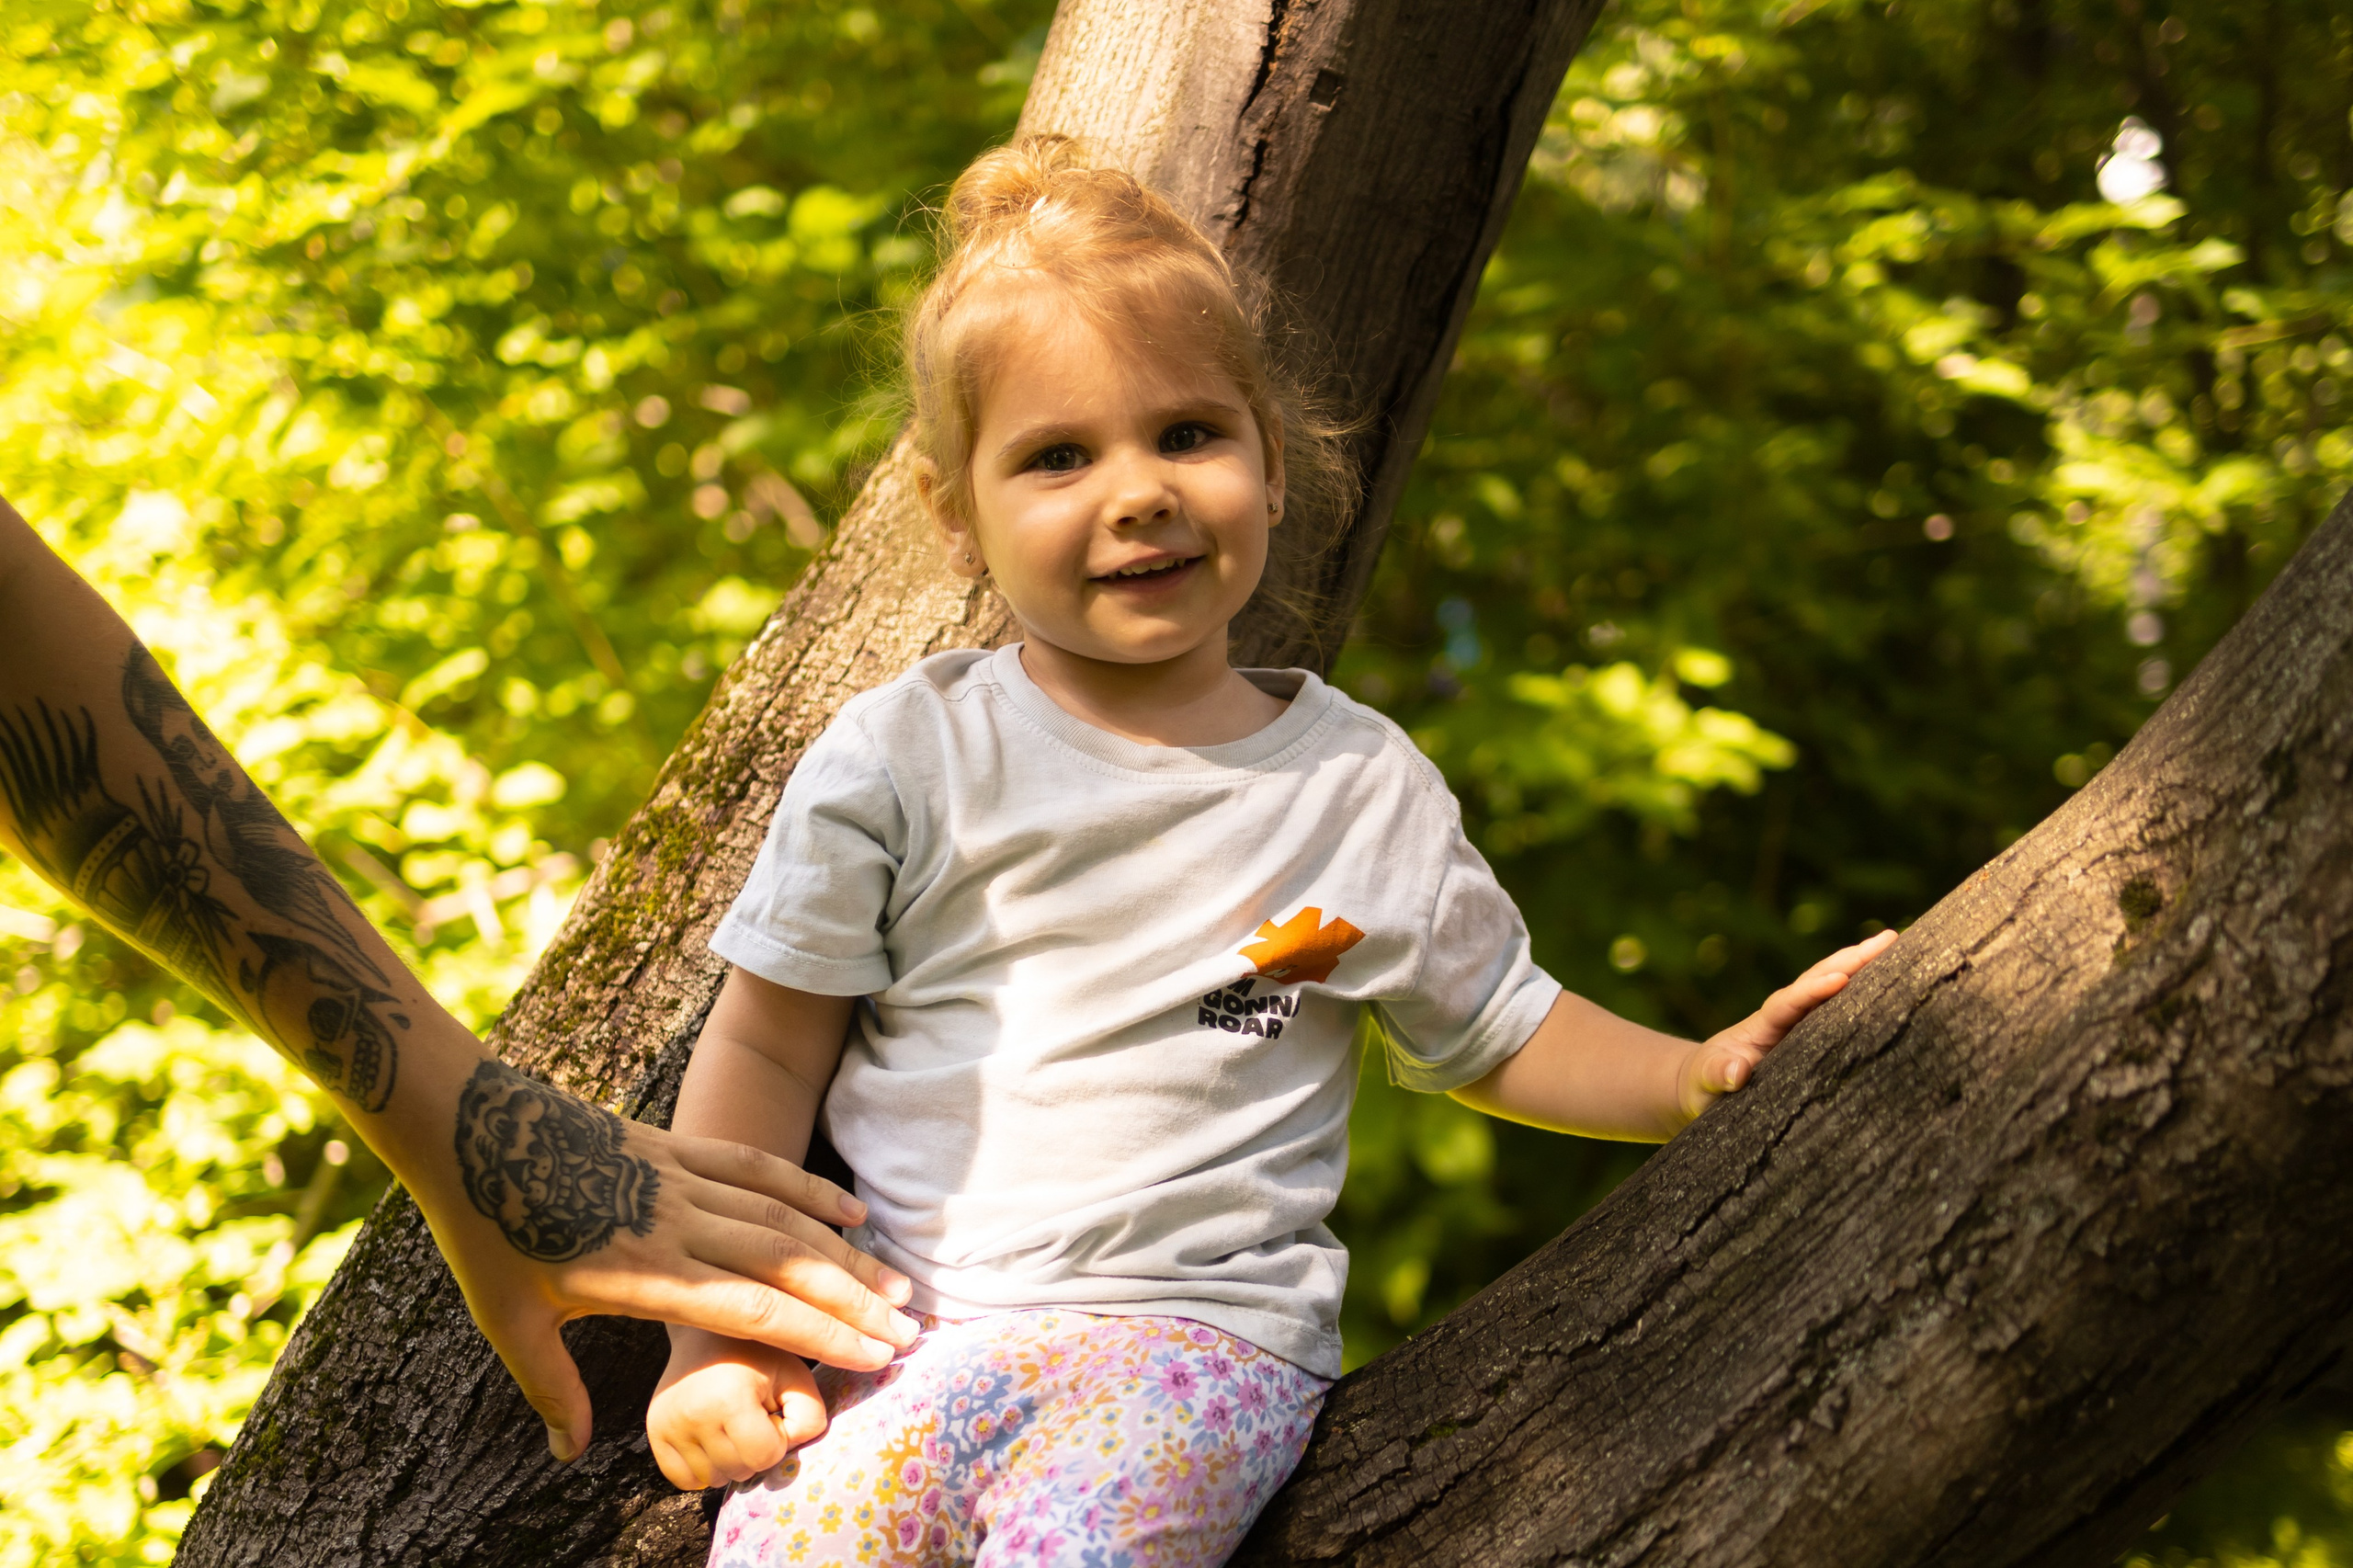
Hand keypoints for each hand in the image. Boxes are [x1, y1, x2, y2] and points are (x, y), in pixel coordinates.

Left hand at [420, 1063, 917, 1463]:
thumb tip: (569, 1455)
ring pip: (781, 1215)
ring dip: (843, 1251)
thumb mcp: (508, 1322)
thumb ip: (552, 1387)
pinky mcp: (676, 1146)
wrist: (470, 1128)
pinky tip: (849, 1211)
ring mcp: (681, 1178)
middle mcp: (676, 1222)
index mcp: (644, 1271)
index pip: (752, 1307)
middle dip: (853, 1301)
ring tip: (895, 1285)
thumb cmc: (486, 1231)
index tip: (870, 1357)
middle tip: (908, 1332)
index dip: (817, 1332)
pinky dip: (808, 1188)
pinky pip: (758, 1166)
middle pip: (786, 1262)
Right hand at [649, 1327, 829, 1489]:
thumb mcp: (796, 1376)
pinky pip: (684, 1480)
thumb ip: (810, 1417)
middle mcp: (692, 1416)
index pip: (765, 1456)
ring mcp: (667, 1427)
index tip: (772, 1411)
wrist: (707, 1334)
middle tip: (751, 1416)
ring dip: (730, 1461)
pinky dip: (704, 1468)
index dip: (778, 1438)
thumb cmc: (759, 1356)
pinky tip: (712, 1438)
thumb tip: (790, 1454)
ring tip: (731, 1424)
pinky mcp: (653, 1433)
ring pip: (712, 1480)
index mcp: (729, 1398)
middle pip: (739, 1471)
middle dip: (755, 1450)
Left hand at [1678, 929, 1896, 1121]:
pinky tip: (1891, 987)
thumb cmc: (1705, 1082)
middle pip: (1819, 981)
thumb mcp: (1706, 1079)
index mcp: (1763, 1024)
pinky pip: (1840, 1013)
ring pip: (1833, 990)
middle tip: (1888, 938)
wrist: (1703, 1087)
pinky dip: (1863, 997)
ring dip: (1861, 968)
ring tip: (1894, 945)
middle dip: (1851, 960)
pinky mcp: (1812, 1040)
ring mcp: (1800, 1025)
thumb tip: (1737, 1073)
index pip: (1790, 1002)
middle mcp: (1785, 1017)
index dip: (1813, 991)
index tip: (1840, 979)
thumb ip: (1718, 1074)